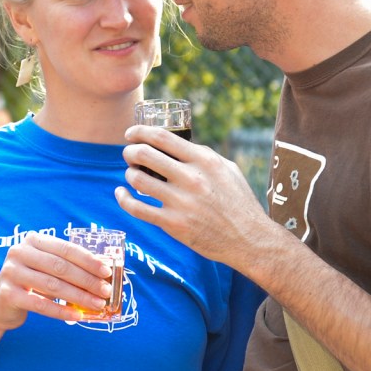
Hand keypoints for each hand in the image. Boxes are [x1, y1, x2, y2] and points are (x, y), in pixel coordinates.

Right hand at [0, 231, 115, 330]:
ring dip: (79, 297)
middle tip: (106, 291)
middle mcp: (19, 252)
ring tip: (98, 305)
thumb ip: (68, 266)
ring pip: (53, 286)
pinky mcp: (8, 294)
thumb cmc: (31, 283)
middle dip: (87, 280)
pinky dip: (61, 311)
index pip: (66, 249)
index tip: (107, 271)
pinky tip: (77, 316)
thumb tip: (103, 271)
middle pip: (61, 267)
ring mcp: (11, 273)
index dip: (88, 260)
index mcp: (32, 241)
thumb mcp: (46, 268)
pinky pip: (41, 304)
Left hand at [114, 126, 272, 267]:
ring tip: (131, 175)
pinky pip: (137, 209)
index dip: (139, 132)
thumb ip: (203, 156)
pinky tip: (121, 194)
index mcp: (204, 160)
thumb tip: (180, 146)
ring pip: (138, 179)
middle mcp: (191, 178)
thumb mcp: (227, 169)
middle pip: (145, 154)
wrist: (249, 238)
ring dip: (129, 174)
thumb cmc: (239, 202)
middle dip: (130, 151)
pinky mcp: (173, 224)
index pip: (162, 137)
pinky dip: (123, 199)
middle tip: (128, 154)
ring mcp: (180, 202)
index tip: (131, 134)